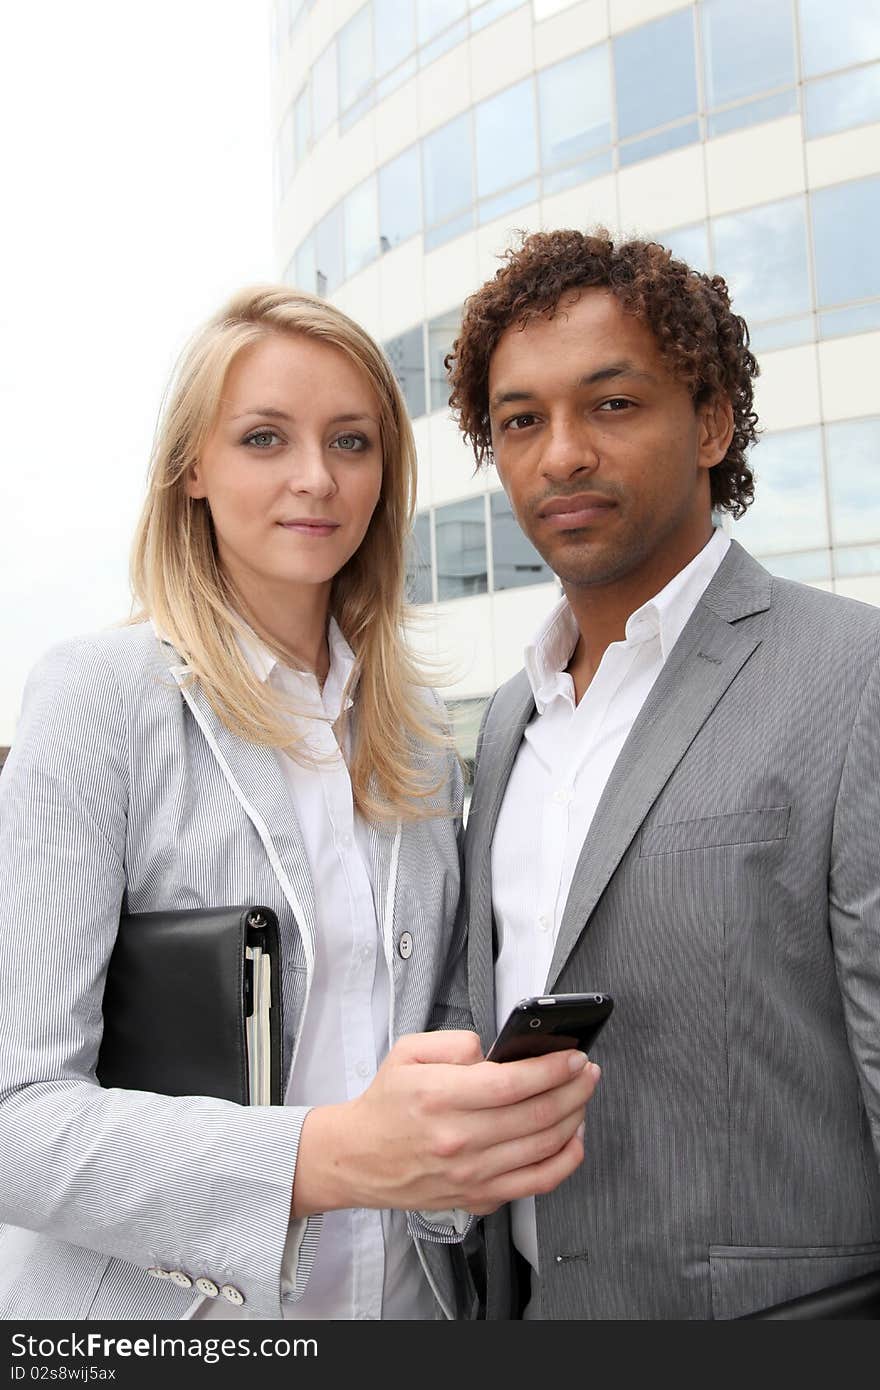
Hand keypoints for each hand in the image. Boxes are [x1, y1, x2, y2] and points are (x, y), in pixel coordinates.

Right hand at [291, 1030, 599, 1217]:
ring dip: (575, 1118)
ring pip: (544, 1148)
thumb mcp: (408, 1052)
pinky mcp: (479, 1196)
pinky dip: (565, 1161)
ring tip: (583, 1096)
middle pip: (537, 1115)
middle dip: (575, 1088)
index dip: (552, 1069)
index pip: (513, 1083)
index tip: (573, 1056)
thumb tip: (495, 1051)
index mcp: (441, 1097)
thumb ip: (455, 1042)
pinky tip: (573, 1138)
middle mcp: (459, 1139)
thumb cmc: (386, 1104)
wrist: (359, 1158)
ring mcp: (471, 1174)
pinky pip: (537, 1183)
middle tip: (588, 1071)